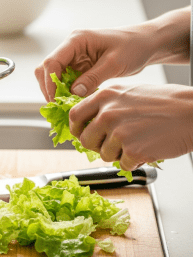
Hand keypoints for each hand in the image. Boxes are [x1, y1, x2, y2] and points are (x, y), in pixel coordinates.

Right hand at [35, 27, 155, 101]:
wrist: (145, 44)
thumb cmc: (133, 47)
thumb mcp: (114, 64)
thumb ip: (92, 78)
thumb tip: (73, 93)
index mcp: (76, 40)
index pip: (52, 62)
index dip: (49, 82)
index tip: (55, 100)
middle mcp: (70, 47)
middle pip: (46, 68)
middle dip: (49, 88)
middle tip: (59, 106)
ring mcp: (73, 57)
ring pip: (53, 76)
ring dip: (56, 91)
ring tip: (66, 106)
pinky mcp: (78, 66)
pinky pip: (65, 80)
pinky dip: (66, 92)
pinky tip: (74, 102)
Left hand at [69, 83, 192, 169]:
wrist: (191, 112)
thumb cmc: (163, 101)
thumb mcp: (126, 91)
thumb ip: (105, 103)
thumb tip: (88, 119)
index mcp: (104, 96)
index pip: (74, 115)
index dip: (76, 128)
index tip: (81, 133)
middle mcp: (107, 113)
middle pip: (85, 139)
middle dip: (96, 145)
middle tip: (111, 144)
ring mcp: (119, 131)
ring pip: (103, 154)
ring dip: (117, 154)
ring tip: (135, 142)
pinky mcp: (132, 149)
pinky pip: (123, 164)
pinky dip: (133, 162)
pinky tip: (146, 149)